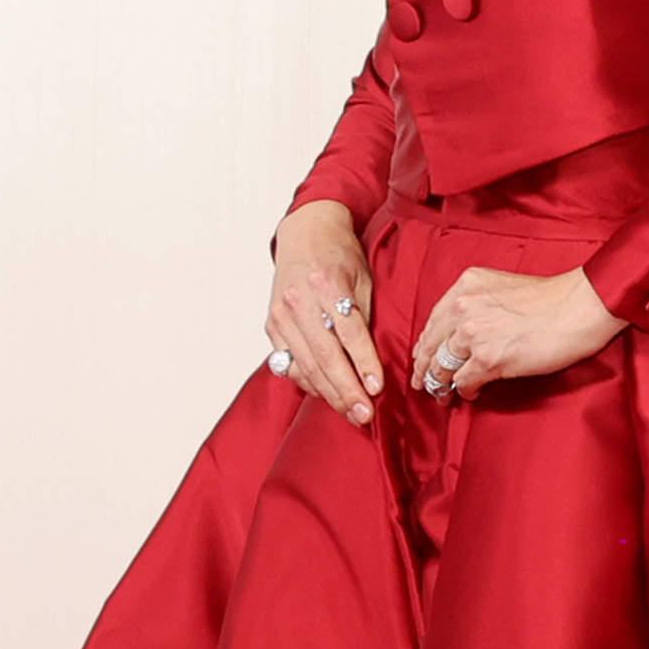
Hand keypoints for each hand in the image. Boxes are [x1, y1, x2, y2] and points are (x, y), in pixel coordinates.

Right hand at [263, 200, 382, 423]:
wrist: (305, 234)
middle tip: (364, 414)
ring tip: (351, 413)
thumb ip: (363, 318)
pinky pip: (290, 363)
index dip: (364, 363)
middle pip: (325, 355)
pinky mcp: (272, 325)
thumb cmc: (340, 256)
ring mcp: (281, 315)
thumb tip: (371, 364)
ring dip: (329, 394)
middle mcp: (299, 300)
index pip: (349, 332)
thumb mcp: (362, 278)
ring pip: (305, 365)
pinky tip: (326, 395)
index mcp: (327, 283)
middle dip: (346, 389)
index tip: (377, 389)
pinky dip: (308, 382)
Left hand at [407, 264, 618, 401]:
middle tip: (422, 383)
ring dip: (440, 384)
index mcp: (466, 286)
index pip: (433, 320)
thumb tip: (465, 333)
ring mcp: (473, 334)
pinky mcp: (487, 360)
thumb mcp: (503, 287)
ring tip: (442, 394)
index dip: (427, 344)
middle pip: (431, 346)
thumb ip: (479, 304)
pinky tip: (471, 393)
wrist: (580, 307)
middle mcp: (464, 307)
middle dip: (424, 368)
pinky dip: (465, 391)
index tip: (424, 357)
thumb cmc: (553, 299)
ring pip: (441, 367)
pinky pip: (463, 382)